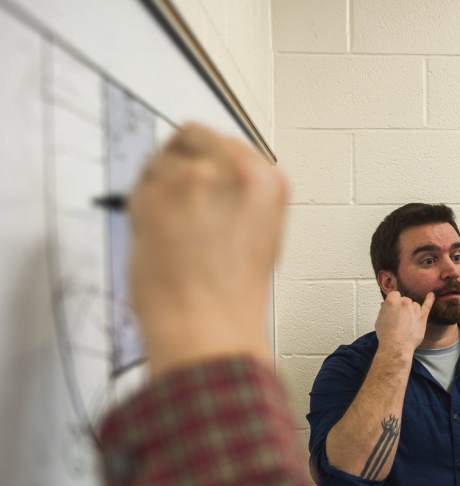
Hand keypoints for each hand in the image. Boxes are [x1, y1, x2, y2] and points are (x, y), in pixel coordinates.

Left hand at [128, 123, 287, 376]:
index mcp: (270, 183)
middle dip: (185, 162)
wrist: (208, 328)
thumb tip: (210, 178)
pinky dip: (142, 203)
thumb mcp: (261, 236)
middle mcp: (236, 169)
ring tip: (172, 227)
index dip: (213, 163)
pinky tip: (157, 234)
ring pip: (164, 158)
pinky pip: (141, 183)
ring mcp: (193, 176)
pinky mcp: (154, 191)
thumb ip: (240, 199)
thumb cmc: (233, 297)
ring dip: (162, 185)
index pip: (234, 146)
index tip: (204, 180)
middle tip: (180, 199)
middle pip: (196, 136)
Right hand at [375, 291, 434, 354]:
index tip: (393, 309)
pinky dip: (430, 300)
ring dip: (411, 311)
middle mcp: (404, 303)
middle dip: (402, 308)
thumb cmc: (387, 335)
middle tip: (398, 320)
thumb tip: (385, 305)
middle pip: (405, 300)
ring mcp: (414, 309)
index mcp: (393, 300)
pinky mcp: (422, 317)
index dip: (393, 303)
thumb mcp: (379, 320)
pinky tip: (431, 295)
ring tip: (406, 323)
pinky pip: (427, 306)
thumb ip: (384, 310)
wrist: (396, 346)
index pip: (394, 295)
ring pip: (414, 305)